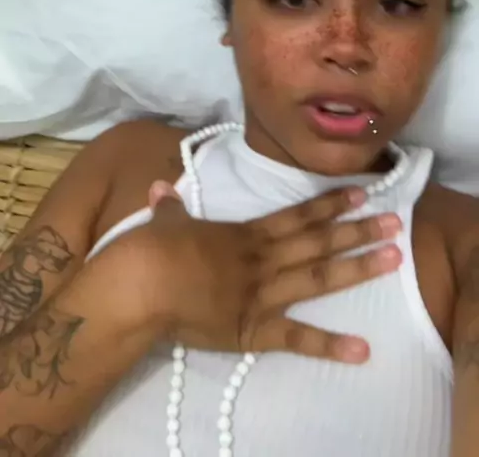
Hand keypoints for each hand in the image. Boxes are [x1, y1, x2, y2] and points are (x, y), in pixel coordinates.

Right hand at [120, 180, 401, 363]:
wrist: (142, 285)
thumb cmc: (152, 251)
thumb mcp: (165, 223)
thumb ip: (170, 208)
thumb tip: (159, 189)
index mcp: (246, 234)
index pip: (297, 216)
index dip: (329, 205)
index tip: (361, 194)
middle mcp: (264, 259)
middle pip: (318, 242)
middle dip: (358, 232)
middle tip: (396, 223)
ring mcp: (263, 293)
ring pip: (318, 278)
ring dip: (356, 268)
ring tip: (393, 258)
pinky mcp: (254, 328)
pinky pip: (296, 338)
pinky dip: (329, 344)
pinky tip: (362, 349)